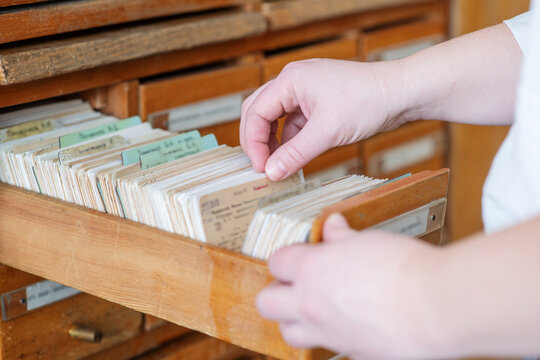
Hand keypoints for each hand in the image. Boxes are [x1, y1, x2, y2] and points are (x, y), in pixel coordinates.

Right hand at [240, 59, 408, 179]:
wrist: (402, 93)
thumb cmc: (368, 101)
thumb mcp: (328, 132)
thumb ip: (295, 154)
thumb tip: (271, 173)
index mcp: (290, 80)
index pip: (256, 112)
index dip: (253, 143)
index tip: (260, 168)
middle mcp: (293, 82)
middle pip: (260, 112)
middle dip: (258, 141)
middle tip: (262, 167)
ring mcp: (305, 92)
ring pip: (276, 119)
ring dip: (275, 143)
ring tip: (279, 166)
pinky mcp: (318, 103)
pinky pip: (294, 123)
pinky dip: (292, 141)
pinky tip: (296, 158)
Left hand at [256, 213, 444, 358]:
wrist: (435, 306)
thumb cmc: (402, 267)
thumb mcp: (367, 241)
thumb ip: (341, 237)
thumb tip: (332, 227)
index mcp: (310, 270)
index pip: (276, 262)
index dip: (286, 257)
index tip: (300, 255)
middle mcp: (310, 304)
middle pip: (266, 303)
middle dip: (275, 293)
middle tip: (294, 285)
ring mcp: (328, 333)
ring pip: (288, 333)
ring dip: (294, 320)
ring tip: (314, 308)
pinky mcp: (351, 353)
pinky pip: (327, 347)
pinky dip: (331, 336)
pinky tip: (350, 323)